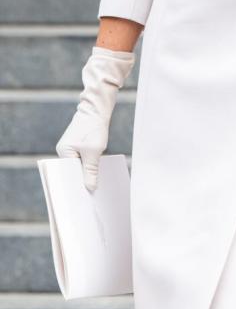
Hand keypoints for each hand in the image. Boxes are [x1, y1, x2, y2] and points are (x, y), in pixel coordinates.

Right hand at [56, 47, 135, 190]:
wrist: (97, 110)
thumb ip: (90, 170)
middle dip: (81, 182)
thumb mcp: (94, 152)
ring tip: (94, 189)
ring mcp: (70, 149)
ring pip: (78, 167)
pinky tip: (97, 176)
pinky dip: (89, 167)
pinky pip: (82, 161)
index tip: (83, 198)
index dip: (75, 185)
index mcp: (63, 152)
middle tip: (90, 196)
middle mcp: (64, 151)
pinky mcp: (78, 146)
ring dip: (86, 175)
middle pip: (72, 172)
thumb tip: (89, 188)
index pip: (67, 174)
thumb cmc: (94, 129)